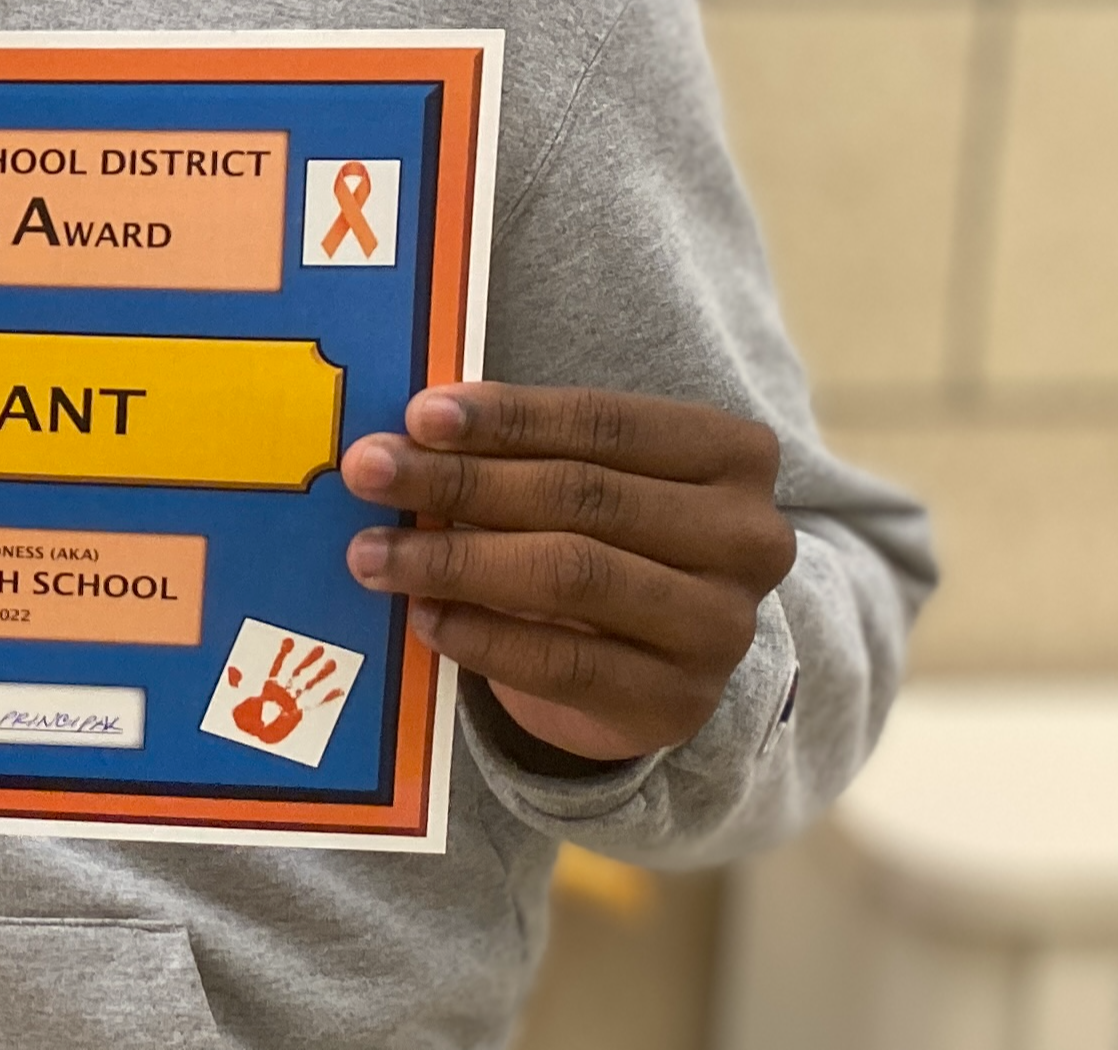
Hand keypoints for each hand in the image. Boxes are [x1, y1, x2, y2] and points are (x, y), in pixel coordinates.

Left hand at [339, 384, 795, 766]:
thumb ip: (524, 454)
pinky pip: (563, 663)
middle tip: (369, 473)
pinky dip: (482, 636)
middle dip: (460, 482)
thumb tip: (406, 436)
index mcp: (733, 456)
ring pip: (572, 575)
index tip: (418, 415)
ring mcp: (721, 628)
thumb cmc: (607, 539)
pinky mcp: (677, 702)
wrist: (655, 662)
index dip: (509, 417)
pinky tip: (424, 615)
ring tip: (372, 553)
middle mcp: (748, 539)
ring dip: (455, 560)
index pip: (605, 423)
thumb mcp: (589, 481)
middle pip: (583, 496)